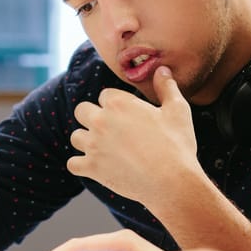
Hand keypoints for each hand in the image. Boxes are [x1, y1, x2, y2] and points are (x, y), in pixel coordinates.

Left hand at [67, 66, 201, 203]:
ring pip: (76, 137)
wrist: (172, 181)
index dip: (115, 104)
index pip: (104, 95)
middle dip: (92, 117)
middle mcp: (100, 121)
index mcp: (118, 103)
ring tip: (103, 148)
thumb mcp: (178, 110)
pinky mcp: (91, 168)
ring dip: (86, 141)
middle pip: (82, 111)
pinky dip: (81, 166)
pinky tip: (95, 167)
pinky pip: (72, 164)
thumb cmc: (176, 144)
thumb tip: (162, 70)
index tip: (126, 116)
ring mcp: (93, 145)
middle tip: (109, 129)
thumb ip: (167, 86)